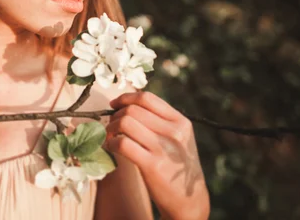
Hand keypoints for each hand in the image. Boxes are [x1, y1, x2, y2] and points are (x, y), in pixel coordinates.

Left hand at [105, 91, 209, 219]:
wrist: (189, 200)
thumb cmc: (177, 166)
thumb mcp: (179, 139)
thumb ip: (160, 121)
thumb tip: (127, 105)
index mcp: (181, 122)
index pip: (147, 98)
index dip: (125, 98)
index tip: (114, 104)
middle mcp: (174, 132)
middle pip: (133, 110)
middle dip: (115, 116)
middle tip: (110, 126)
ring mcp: (163, 148)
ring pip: (125, 123)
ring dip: (110, 128)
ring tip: (109, 136)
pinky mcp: (152, 165)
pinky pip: (122, 143)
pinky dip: (111, 143)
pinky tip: (110, 148)